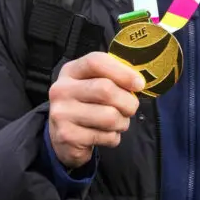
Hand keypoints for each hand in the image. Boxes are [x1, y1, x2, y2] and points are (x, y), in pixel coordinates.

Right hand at [47, 52, 143, 168]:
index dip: (122, 72)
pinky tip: (105, 135)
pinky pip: (106, 136)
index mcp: (70, 71)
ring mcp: (62, 114)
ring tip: (118, 123)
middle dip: (128, 102)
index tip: (139, 84)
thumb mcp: (92, 84)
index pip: (96, 62)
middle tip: (131, 108)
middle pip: (106, 89)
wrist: (62, 136)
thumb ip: (112, 78)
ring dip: (123, 122)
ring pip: (110, 116)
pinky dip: (113, 138)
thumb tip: (137, 82)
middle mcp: (61, 90)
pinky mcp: (68, 136)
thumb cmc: (86, 105)